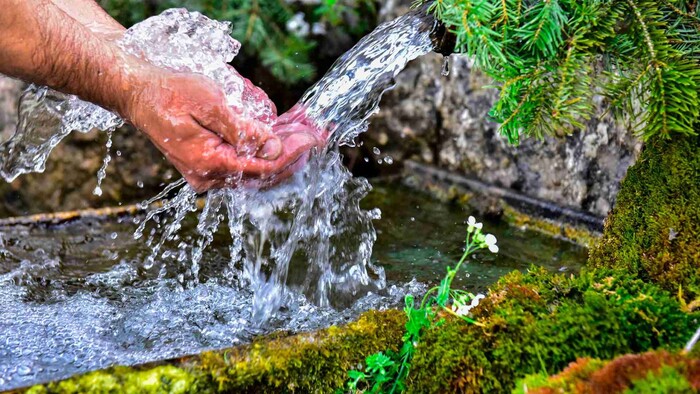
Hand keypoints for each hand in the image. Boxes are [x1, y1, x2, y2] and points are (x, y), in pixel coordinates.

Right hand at [121, 70, 320, 191]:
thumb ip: (243, 129)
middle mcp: (208, 177)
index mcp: (208, 164)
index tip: (314, 138)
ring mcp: (207, 174)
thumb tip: (274, 148)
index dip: (292, 154)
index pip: (263, 168)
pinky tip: (277, 135)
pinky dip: (262, 151)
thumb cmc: (170, 93)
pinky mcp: (207, 165)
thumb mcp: (210, 103)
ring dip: (280, 152)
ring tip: (301, 132)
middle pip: (263, 174)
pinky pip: (242, 163)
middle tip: (315, 135)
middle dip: (292, 155)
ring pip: (255, 170)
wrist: (138, 93)